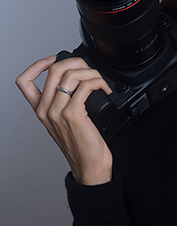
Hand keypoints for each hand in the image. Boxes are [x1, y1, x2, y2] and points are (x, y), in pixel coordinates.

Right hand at [16, 55, 112, 184]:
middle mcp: (46, 110)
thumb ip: (62, 102)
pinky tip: (103, 88)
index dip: (37, 64)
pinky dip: (97, 82)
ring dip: (91, 72)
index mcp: (41, 110)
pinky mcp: (73, 115)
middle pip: (53, 70)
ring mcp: (58, 112)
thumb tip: (76, 79)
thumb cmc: (81, 145)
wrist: (89, 166)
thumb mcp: (64, 122)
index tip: (53, 59)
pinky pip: (84, 86)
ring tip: (100, 81)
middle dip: (76, 62)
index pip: (23, 81)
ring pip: (71, 75)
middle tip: (88, 69)